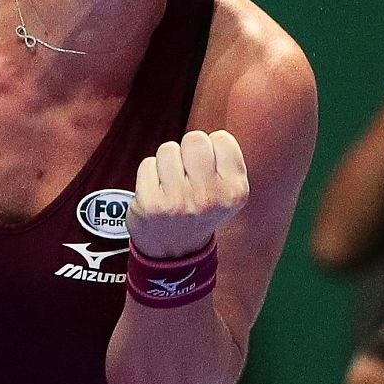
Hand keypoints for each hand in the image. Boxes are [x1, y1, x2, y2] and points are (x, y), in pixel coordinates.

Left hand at [127, 131, 248, 259]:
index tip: (208, 169)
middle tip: (187, 173)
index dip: (211, 148)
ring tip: (172, 185)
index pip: (221, 137)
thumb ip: (225, 159)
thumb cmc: (201, 207)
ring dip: (167, 162)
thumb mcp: (227, 190)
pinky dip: (149, 174)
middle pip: (194, 138)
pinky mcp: (151, 204)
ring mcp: (179, 202)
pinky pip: (147, 164)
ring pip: (168, 149)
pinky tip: (157, 193)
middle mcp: (210, 198)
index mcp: (235, 191)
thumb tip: (211, 132)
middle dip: (187, 150)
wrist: (176, 250)